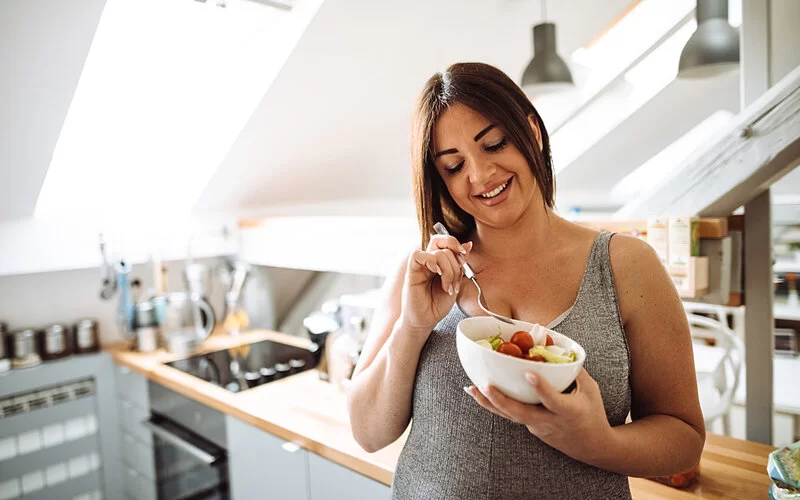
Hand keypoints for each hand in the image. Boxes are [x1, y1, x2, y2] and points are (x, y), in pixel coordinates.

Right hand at [400, 235, 472, 332]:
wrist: (425, 321)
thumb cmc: (437, 304)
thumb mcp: (455, 282)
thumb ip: (459, 264)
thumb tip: (468, 245)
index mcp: (439, 262)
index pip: (446, 242)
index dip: (456, 245)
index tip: (464, 256)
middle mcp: (429, 261)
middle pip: (443, 246)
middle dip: (455, 264)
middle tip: (455, 282)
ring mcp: (420, 266)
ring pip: (437, 252)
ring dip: (448, 271)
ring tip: (447, 288)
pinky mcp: (411, 272)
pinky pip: (417, 255)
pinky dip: (431, 262)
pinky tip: (436, 274)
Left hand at [465, 369, 611, 463]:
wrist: (591, 447)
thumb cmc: (592, 413)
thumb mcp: (590, 390)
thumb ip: (574, 370)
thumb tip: (555, 347)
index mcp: (569, 411)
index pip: (553, 400)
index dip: (541, 388)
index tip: (529, 373)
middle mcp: (550, 421)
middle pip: (522, 413)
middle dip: (502, 400)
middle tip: (485, 385)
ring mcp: (538, 427)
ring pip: (511, 416)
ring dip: (489, 403)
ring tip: (471, 389)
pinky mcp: (530, 428)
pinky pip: (511, 415)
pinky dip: (495, 405)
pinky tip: (479, 394)